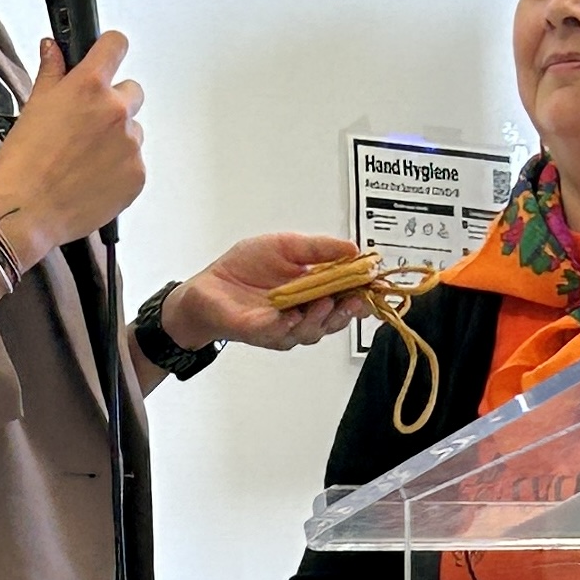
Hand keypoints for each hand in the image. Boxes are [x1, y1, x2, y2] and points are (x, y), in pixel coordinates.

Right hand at [0, 33, 143, 266]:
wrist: (29, 209)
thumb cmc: (26, 161)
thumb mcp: (35, 106)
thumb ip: (52, 72)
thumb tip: (54, 49)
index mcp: (89, 87)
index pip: (115, 45)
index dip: (109, 48)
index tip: (107, 55)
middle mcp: (116, 111)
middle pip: (131, 92)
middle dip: (113, 102)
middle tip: (88, 123)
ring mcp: (131, 145)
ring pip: (133, 130)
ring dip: (117, 138)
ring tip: (86, 157)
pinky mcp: (138, 175)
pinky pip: (135, 162)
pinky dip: (120, 167)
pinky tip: (93, 176)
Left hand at [162, 234, 363, 353]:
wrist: (207, 285)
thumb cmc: (243, 268)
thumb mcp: (285, 246)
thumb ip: (318, 249)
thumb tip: (353, 249)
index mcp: (312, 293)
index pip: (344, 298)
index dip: (360, 294)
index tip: (371, 285)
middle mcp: (302, 315)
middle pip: (333, 321)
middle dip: (346, 312)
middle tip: (355, 300)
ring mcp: (282, 328)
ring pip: (310, 332)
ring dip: (320, 319)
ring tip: (326, 303)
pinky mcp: (259, 332)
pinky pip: (278, 333)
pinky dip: (288, 326)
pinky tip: (294, 316)